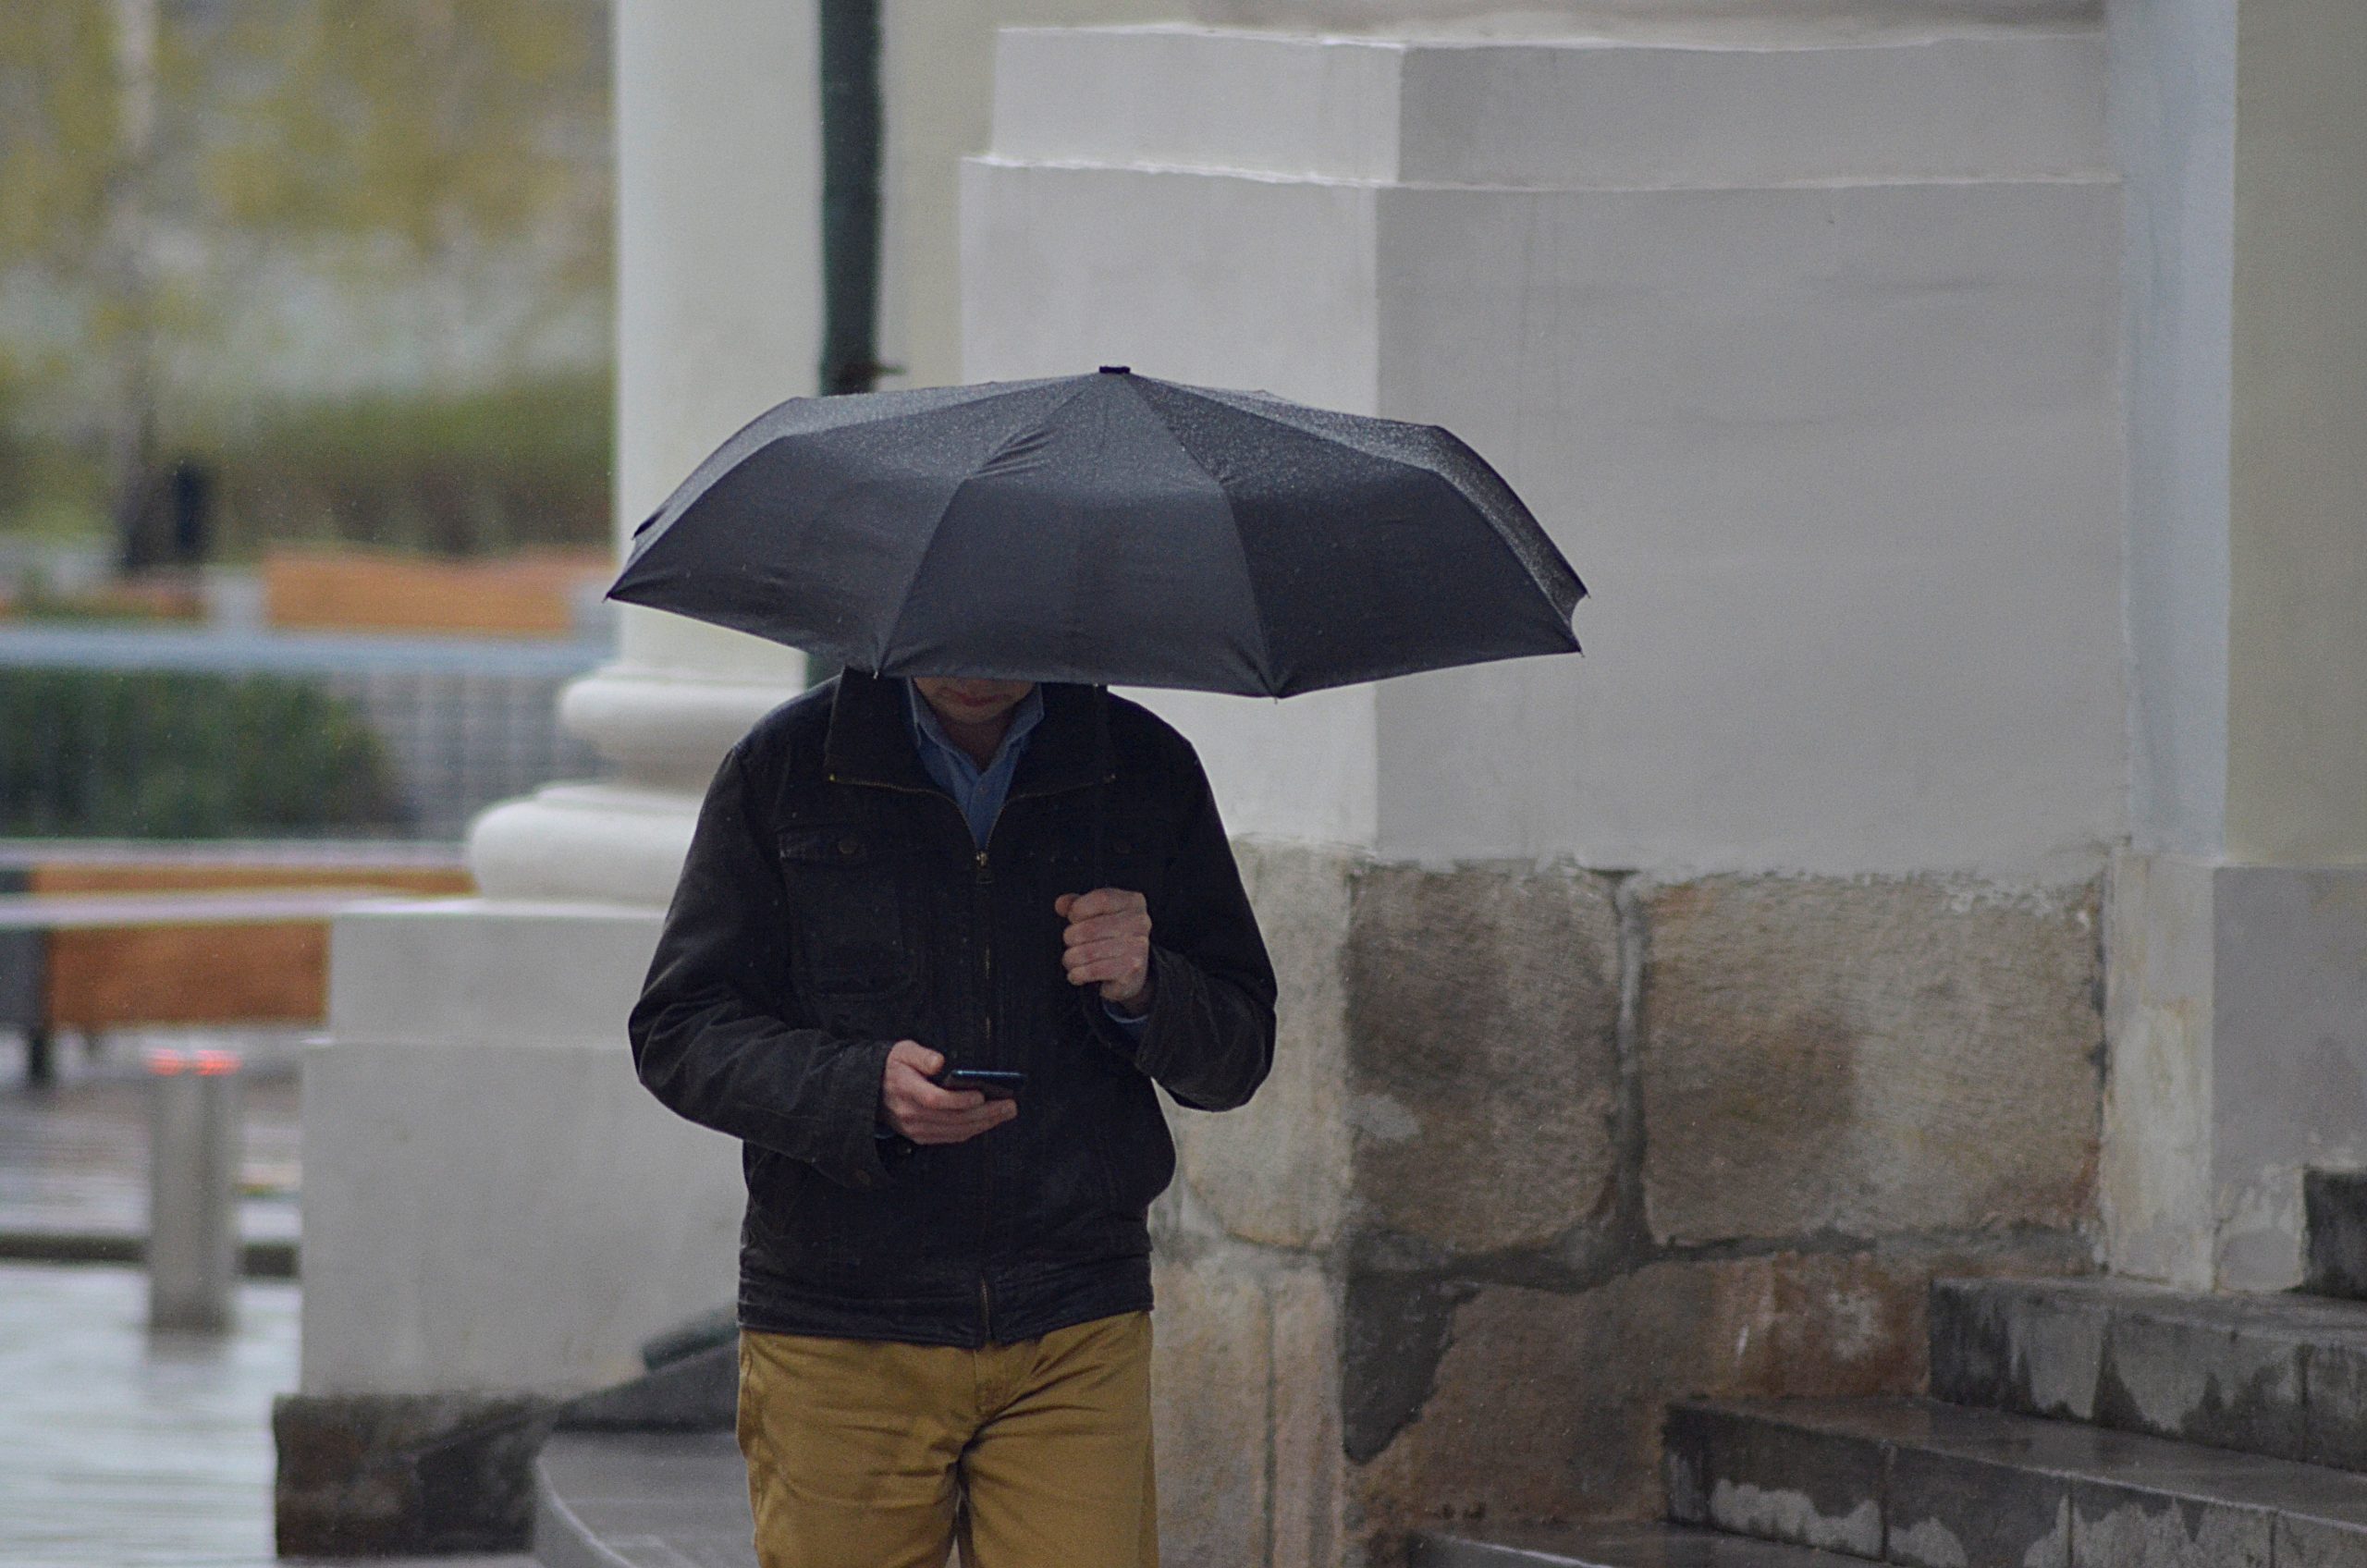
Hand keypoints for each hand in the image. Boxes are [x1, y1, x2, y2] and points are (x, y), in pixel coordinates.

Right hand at [879, 1041, 1015, 1144]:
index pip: (935, 1100)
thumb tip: (939, 1062)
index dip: (960, 1100)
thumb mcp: (902, 1051)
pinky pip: (950, 1137)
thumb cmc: (892, 1067)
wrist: (870, 1091)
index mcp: (905, 1090)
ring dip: (984, 1124)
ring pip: (955, 1131)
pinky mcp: (920, 1136)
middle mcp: (910, 1114)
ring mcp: (915, 1128)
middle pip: (952, 1119)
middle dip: (985, 1114)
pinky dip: (971, 1131)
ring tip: (1005, 1112)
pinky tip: (988, 1122)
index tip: (981, 1095)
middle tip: (1009, 1105)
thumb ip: (921, 1056)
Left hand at [1055, 888, 1151, 1011]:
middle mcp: (1140, 923)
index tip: (1072, 918)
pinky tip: (1077, 974)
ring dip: (1071, 958)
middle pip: (1089, 928)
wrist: (1131, 973)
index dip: (1078, 909)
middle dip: (1070, 938)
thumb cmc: (1110, 938)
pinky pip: (1092, 971)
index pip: (1101, 899)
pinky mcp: (1131, 970)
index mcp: (1133, 902)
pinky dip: (1077, 974)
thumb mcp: (1095, 915)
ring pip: (1087, 952)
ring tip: (1072, 960)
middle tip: (1071, 943)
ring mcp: (1137, 947)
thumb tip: (1061, 904)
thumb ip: (1076, 905)